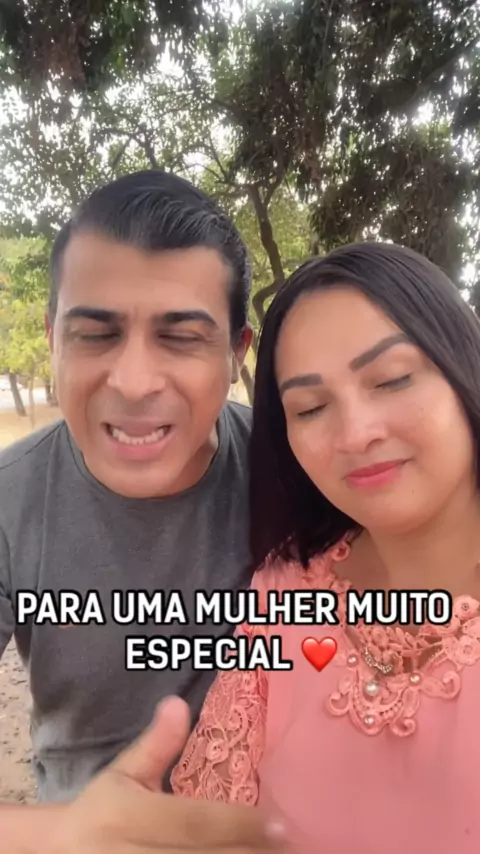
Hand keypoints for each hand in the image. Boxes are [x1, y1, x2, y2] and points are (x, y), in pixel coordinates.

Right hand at [50, 696, 285, 851]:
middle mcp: (139, 853)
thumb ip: (156, 745)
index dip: (239, 826)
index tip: (280, 825)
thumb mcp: (123, 773)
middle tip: (294, 846)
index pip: (195, 823)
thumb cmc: (102, 810)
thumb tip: (177, 703)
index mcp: (132, 816)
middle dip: (251, 852)